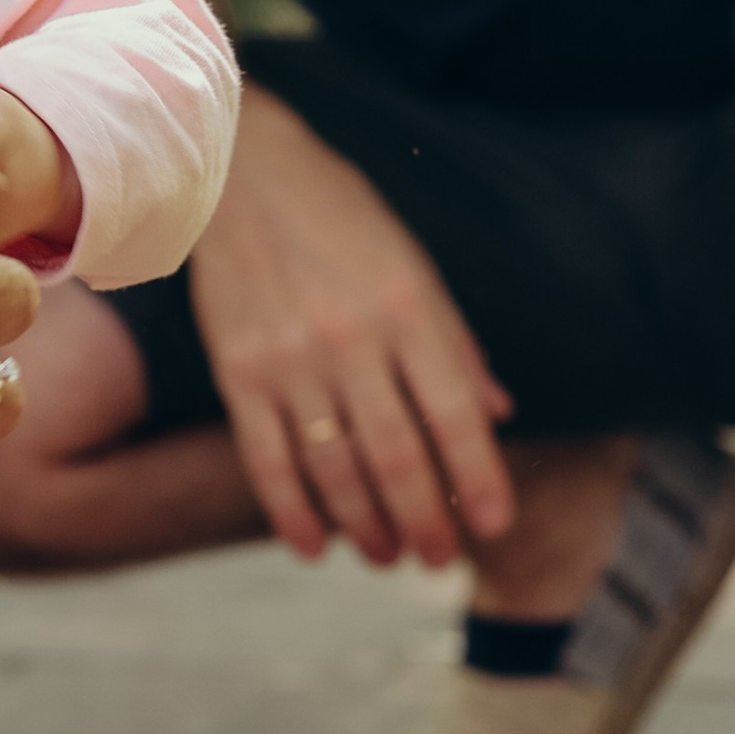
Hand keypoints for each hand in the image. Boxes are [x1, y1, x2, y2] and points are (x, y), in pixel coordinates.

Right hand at [187, 88, 512, 565]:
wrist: (241, 174)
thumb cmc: (342, 220)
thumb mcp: (414, 266)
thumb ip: (455, 344)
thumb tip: (497, 414)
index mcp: (409, 308)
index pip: (455, 415)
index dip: (479, 479)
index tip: (494, 526)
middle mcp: (351, 338)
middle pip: (397, 456)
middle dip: (424, 520)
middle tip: (438, 559)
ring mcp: (290, 358)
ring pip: (335, 468)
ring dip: (366, 526)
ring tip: (387, 555)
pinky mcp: (237, 372)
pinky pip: (267, 460)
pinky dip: (292, 512)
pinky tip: (315, 546)